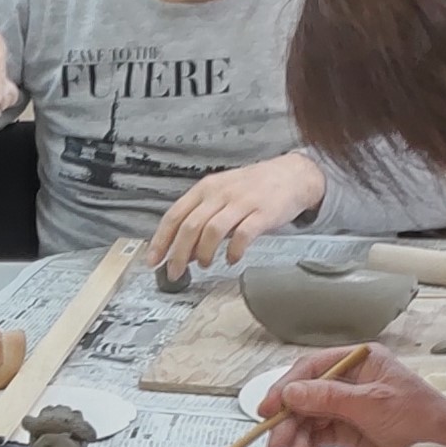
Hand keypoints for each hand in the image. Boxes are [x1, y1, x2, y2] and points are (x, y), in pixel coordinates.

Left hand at [147, 153, 328, 276]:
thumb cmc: (253, 187)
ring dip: (204, 253)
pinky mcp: (263, 213)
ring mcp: (242, 202)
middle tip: (175, 271)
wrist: (292, 175)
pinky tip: (231, 259)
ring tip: (204, 264)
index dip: (161, 240)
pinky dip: (233, 251)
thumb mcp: (221, 193)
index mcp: (205, 189)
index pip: (175, 215)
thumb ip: (202, 216)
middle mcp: (220, 194)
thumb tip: (182, 248)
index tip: (153, 260)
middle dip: (178, 254)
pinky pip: (242, 235)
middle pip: (190, 226)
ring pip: (212, 231)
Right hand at [261, 348, 445, 446]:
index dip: (286, 387)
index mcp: (358, 361)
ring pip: (309, 417)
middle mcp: (350, 381)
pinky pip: (320, 435)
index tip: (268, 408)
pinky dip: (308, 446)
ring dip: (296, 435)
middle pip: (306, 395)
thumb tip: (289, 393)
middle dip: (289, 418)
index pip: (312, 369)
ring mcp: (349, 407)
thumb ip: (328, 398)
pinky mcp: (350, 431)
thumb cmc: (420, 417)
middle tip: (274, 440)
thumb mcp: (372, 404)